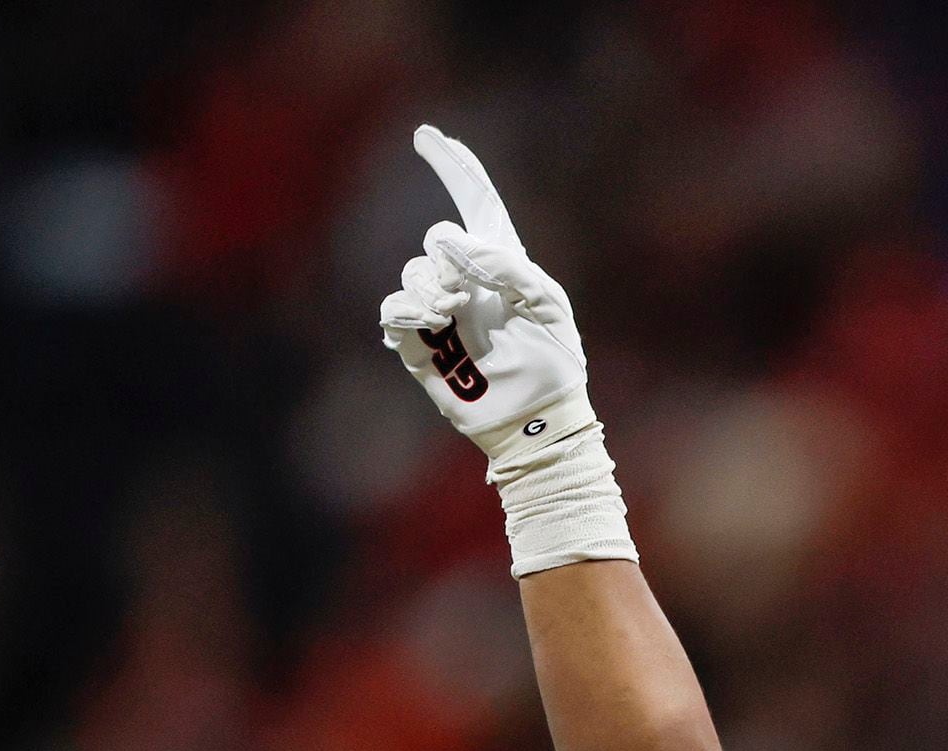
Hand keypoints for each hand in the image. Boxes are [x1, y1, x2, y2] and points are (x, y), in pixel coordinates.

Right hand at [378, 126, 592, 461]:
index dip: (454, 167)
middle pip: (436, 240)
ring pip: (415, 272)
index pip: (476, 202)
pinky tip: (432, 322)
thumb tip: (449, 239)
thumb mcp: (546, 304)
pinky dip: (408, 309)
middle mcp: (467, 280)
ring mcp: (440, 311)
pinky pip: (394, 307)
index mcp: (503, 264)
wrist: (537, 417)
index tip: (426, 135)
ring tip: (452, 315)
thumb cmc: (553, 361)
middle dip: (449, 259)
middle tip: (468, 293)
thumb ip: (505, 264)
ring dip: (432, 288)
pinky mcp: (419, 343)